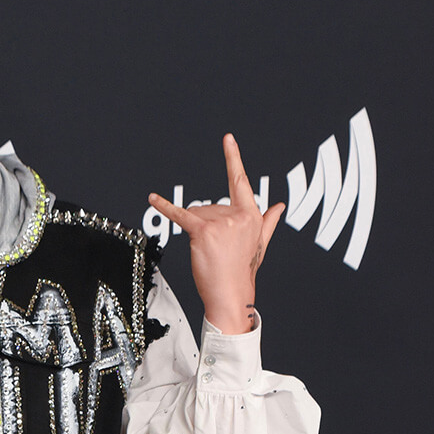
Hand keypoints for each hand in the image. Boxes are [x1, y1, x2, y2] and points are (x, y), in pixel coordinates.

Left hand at [148, 134, 284, 333]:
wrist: (231, 294)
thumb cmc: (242, 271)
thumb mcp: (259, 244)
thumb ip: (268, 222)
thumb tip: (279, 206)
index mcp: (252, 215)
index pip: (240, 182)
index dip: (232, 158)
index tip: (227, 139)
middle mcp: (239, 215)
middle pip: (207, 206)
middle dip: (205, 226)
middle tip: (215, 250)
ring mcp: (222, 222)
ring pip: (195, 214)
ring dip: (195, 231)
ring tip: (208, 252)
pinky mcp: (203, 231)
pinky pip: (180, 215)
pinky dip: (165, 207)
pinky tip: (153, 198)